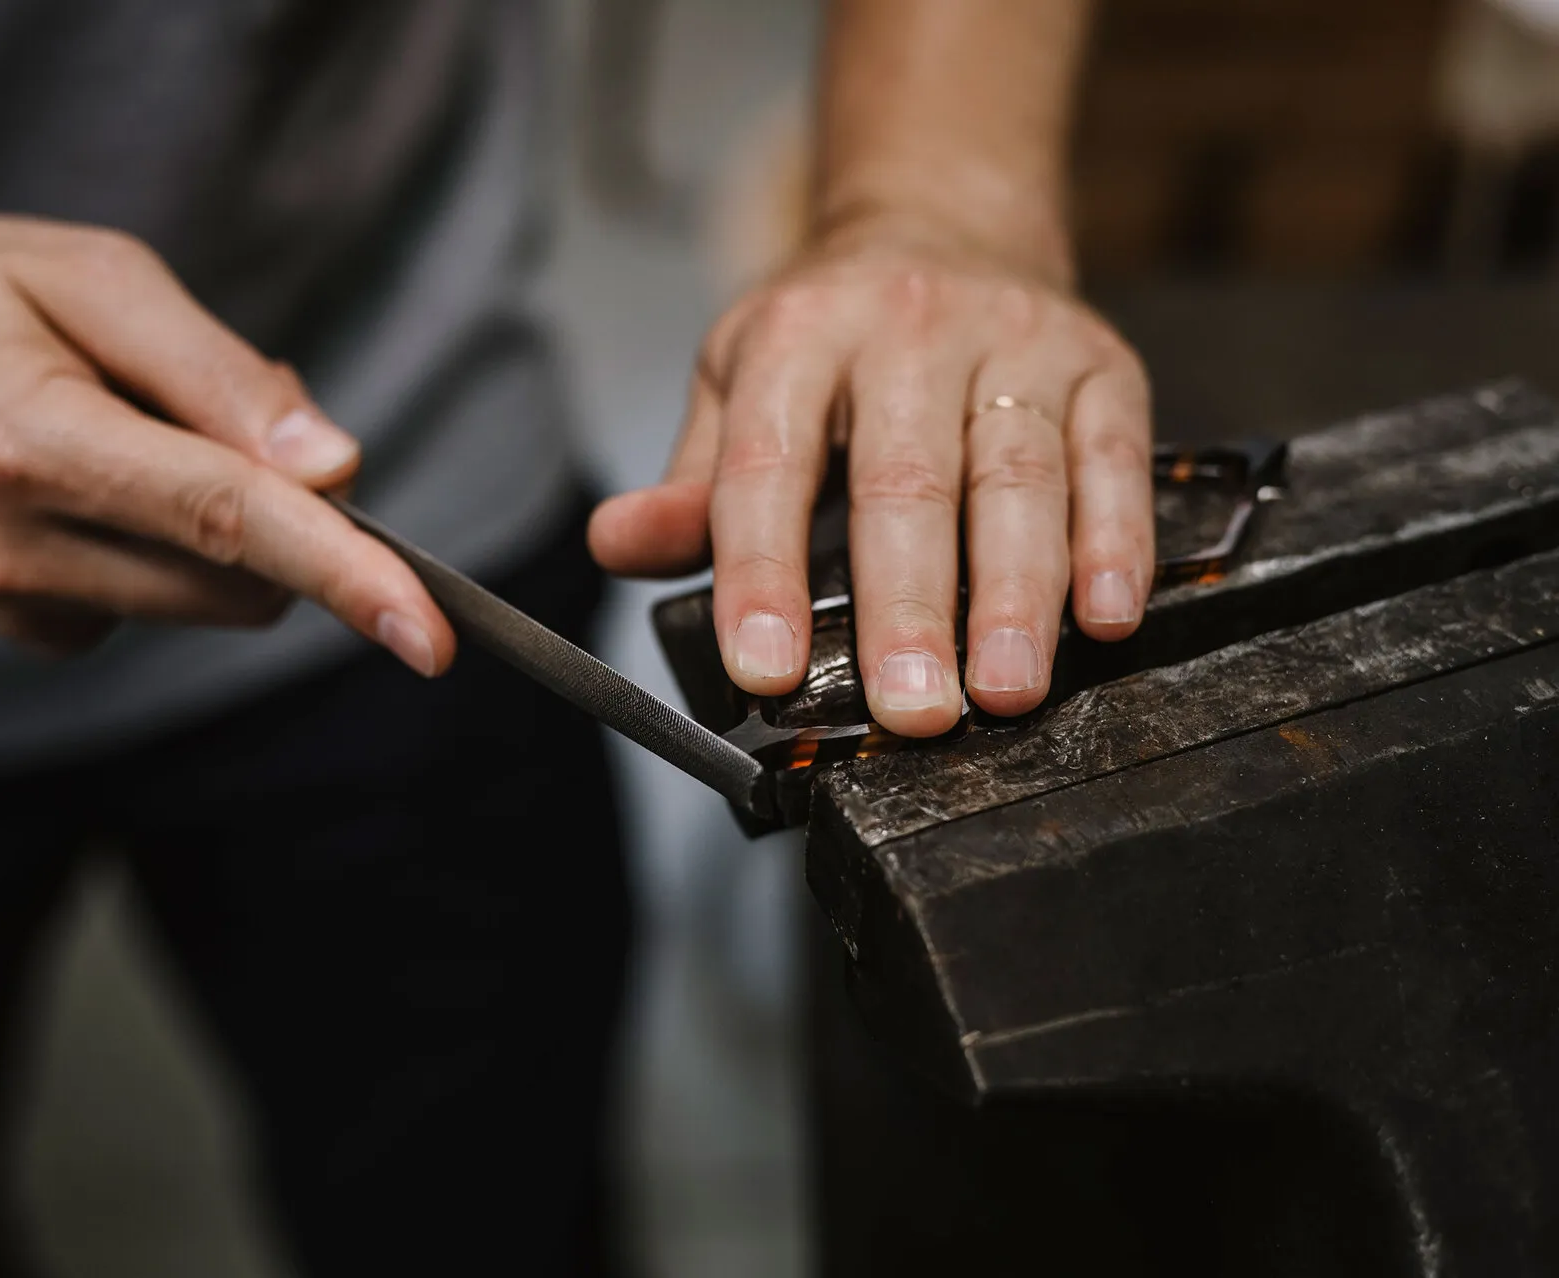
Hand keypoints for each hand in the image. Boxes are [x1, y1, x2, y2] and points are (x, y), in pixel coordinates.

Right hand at [0, 209, 452, 671]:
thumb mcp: (90, 275)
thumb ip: (219, 374)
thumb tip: (335, 468)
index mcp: (23, 440)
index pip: (221, 521)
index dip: (342, 571)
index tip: (427, 629)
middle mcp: (9, 548)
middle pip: (234, 582)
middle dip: (286, 519)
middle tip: (219, 413)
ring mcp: (7, 605)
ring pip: (204, 603)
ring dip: (222, 532)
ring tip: (130, 431)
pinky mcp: (19, 631)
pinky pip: (153, 608)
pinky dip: (165, 552)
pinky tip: (94, 482)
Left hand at [589, 216, 1152, 735]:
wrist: (947, 224)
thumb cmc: (830, 336)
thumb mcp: (736, 385)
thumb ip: (692, 483)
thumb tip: (616, 546)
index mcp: (798, 338)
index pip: (769, 469)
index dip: (763, 574)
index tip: (766, 670)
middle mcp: (907, 328)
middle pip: (906, 482)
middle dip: (908, 608)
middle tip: (911, 711)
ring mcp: (1015, 341)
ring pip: (1019, 476)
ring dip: (1016, 594)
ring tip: (1005, 690)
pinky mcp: (1103, 362)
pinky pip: (1115, 456)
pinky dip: (1116, 541)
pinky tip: (1105, 619)